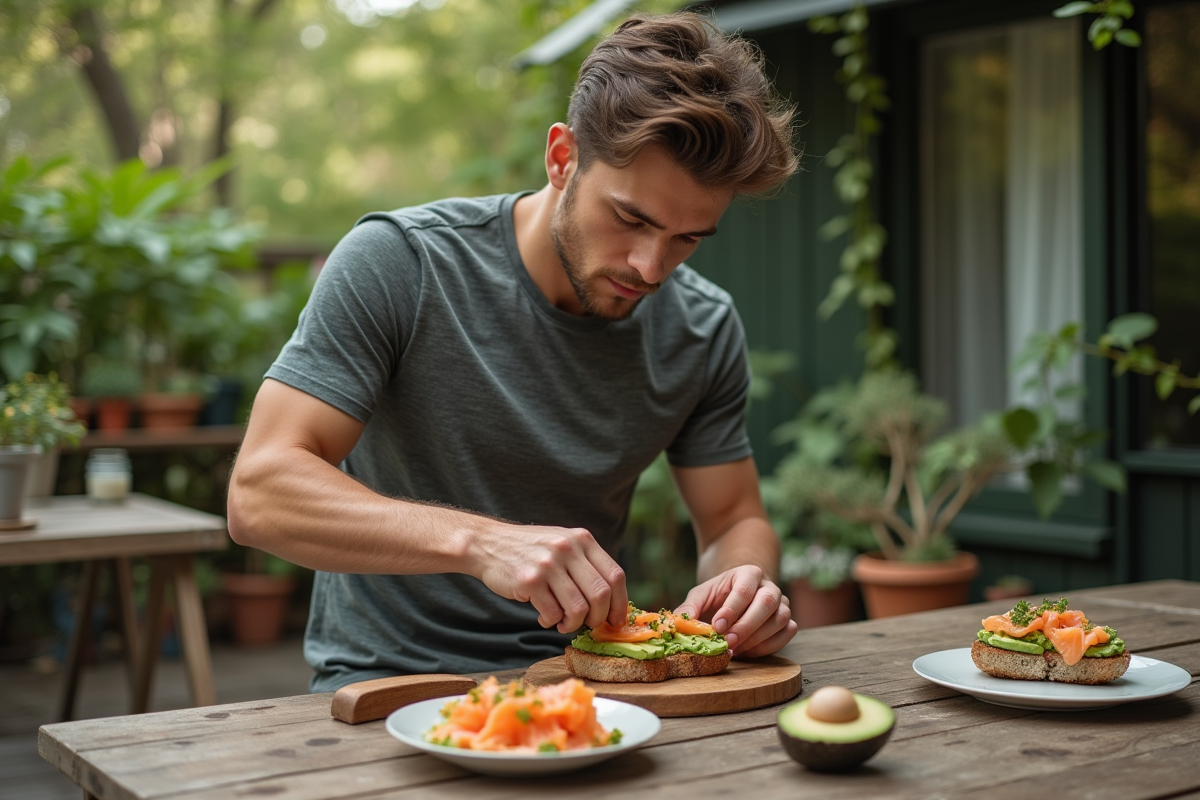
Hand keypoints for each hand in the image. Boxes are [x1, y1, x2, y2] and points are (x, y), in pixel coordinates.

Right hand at [471, 523, 628, 633]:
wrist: (488, 544)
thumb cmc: (530, 550)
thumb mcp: (563, 543)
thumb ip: (586, 564)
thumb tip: (612, 604)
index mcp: (582, 539)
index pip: (615, 575)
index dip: (620, 603)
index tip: (616, 621)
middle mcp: (568, 549)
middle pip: (601, 595)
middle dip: (598, 618)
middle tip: (588, 625)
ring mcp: (548, 564)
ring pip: (578, 608)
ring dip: (573, 624)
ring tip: (563, 624)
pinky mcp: (529, 580)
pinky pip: (552, 614)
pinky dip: (551, 623)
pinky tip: (544, 618)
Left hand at [676, 565, 796, 657]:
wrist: (737, 597)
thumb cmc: (718, 596)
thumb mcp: (701, 596)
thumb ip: (690, 607)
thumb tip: (677, 623)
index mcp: (748, 573)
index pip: (744, 589)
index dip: (732, 609)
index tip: (717, 626)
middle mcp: (769, 586)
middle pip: (767, 603)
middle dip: (746, 626)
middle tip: (728, 642)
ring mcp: (782, 603)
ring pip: (780, 619)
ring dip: (757, 638)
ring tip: (734, 649)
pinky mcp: (788, 621)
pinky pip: (787, 633)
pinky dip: (769, 645)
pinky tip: (748, 650)